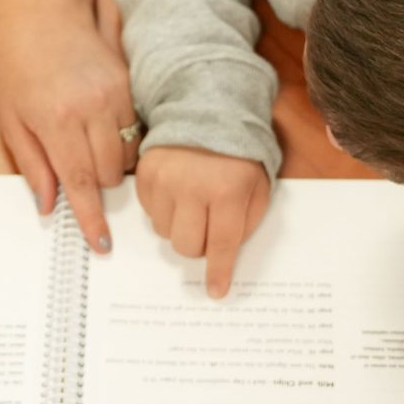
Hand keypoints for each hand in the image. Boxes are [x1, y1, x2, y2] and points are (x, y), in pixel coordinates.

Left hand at [0, 0, 137, 252]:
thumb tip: (49, 206)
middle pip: (110, 173)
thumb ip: (32, 166)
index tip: (101, 244)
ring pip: (128, 154)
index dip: (92, 219)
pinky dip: (122, 140)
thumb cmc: (17, 68)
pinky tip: (99, 127)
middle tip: (76, 170)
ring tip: (85, 144)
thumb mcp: (11, 120)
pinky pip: (136, 130)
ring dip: (111, 163)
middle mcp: (90, 108)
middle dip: (97, 184)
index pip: (81, 183)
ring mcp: (113, 94)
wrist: (39, 15)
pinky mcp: (127, 84)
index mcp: (56, 120)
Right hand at [134, 145, 271, 297]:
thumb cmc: (239, 155)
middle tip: (209, 228)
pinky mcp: (145, 175)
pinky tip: (178, 192)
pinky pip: (150, 214)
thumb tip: (224, 257)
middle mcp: (191, 187)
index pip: (221, 245)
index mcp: (227, 191)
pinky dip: (164, 211)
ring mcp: (164, 180)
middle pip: (187, 246)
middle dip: (200, 246)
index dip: (218, 272)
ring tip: (193, 203)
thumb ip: (245, 223)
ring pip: (165, 233)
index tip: (215, 292)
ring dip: (180, 227)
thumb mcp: (258, 187)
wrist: (208, 111)